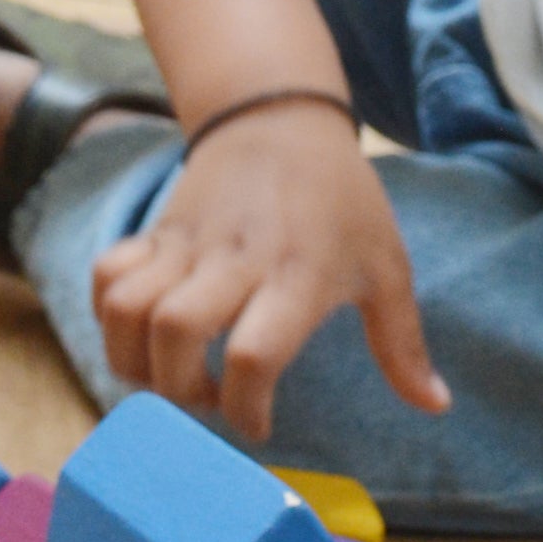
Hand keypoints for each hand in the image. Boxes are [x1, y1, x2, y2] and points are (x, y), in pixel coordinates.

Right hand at [89, 114, 448, 456]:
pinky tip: (143, 334)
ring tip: (169, 374)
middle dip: (179, 389)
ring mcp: (187, 244)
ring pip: (127, 306)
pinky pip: (107, 274)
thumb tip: (435, 406)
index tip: (258, 424)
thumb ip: (403, 343)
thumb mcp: (387, 266)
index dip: (247, 406)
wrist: (280, 117)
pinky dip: (108, 313)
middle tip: (209, 399)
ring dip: (134, 359)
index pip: (255, 352)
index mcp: (297, 275)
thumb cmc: (342, 200)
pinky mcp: (156, 232)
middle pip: (174, 332)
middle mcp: (235, 260)